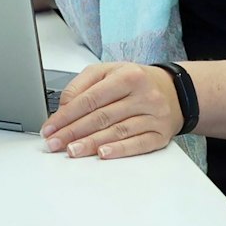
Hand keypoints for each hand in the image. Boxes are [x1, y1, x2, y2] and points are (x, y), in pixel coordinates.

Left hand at [40, 62, 183, 159]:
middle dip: (73, 132)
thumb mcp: (108, 71)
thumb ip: (82, 85)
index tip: (50, 127)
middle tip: (54, 143)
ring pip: (118, 131)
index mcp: (128, 76)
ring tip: (72, 151)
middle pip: (101, 117)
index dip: (67, 115)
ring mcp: (154, 116)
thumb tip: (63, 107)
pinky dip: (119, 150)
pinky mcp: (161, 135)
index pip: (90, 98)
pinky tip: (103, 154)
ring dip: (91, 144)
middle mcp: (143, 96)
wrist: (175, 91)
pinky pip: (138, 144)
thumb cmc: (136, 81)